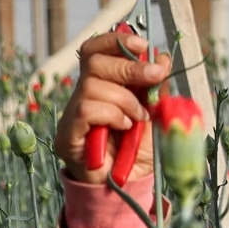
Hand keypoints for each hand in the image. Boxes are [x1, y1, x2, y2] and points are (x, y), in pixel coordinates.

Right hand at [54, 28, 171, 184]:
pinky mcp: (68, 136)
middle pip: (93, 61)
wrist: (127, 187)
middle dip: (129, 66)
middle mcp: (82, 95)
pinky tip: (124, 127)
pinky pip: (86, 110)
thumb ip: (155, 87)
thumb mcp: (155, 112)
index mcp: (101, 84)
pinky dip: (112, 114)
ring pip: (92, 86)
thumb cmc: (138, 149)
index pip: (95, 50)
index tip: (142, 44)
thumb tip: (160, 58)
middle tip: (155, 76)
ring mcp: (72, 115)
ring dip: (125, 99)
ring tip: (139, 118)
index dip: (116, 41)